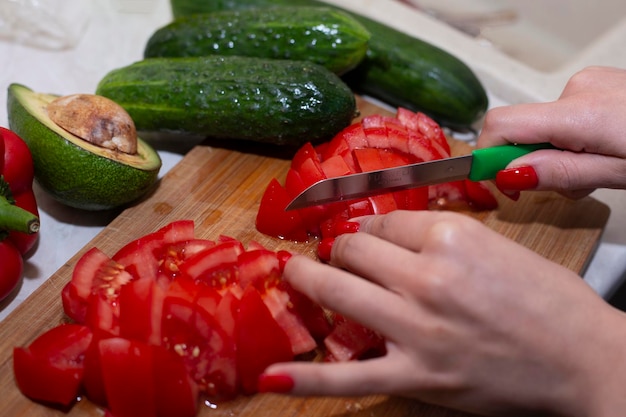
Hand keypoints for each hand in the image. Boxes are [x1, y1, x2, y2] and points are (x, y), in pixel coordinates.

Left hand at [261, 211, 625, 416]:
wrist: (586, 360)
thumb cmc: (551, 300)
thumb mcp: (497, 247)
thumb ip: (439, 239)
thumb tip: (390, 234)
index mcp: (451, 237)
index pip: (381, 224)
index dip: (367, 231)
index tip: (363, 238)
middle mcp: (427, 277)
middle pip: (353, 251)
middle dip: (336, 251)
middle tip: (331, 256)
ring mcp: (416, 329)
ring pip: (338, 293)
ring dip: (307, 282)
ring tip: (294, 277)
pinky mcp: (416, 376)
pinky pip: (349, 377)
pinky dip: (307, 378)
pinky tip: (271, 376)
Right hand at [478, 66, 625, 198]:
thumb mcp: (617, 173)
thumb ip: (561, 173)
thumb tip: (507, 173)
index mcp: (578, 113)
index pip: (501, 125)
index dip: (488, 156)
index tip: (497, 182)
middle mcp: (577, 89)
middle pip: (522, 131)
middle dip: (535, 163)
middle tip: (574, 184)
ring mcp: (588, 82)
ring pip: (545, 128)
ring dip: (558, 153)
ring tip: (598, 167)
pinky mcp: (598, 83)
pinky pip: (565, 117)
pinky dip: (574, 138)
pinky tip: (603, 147)